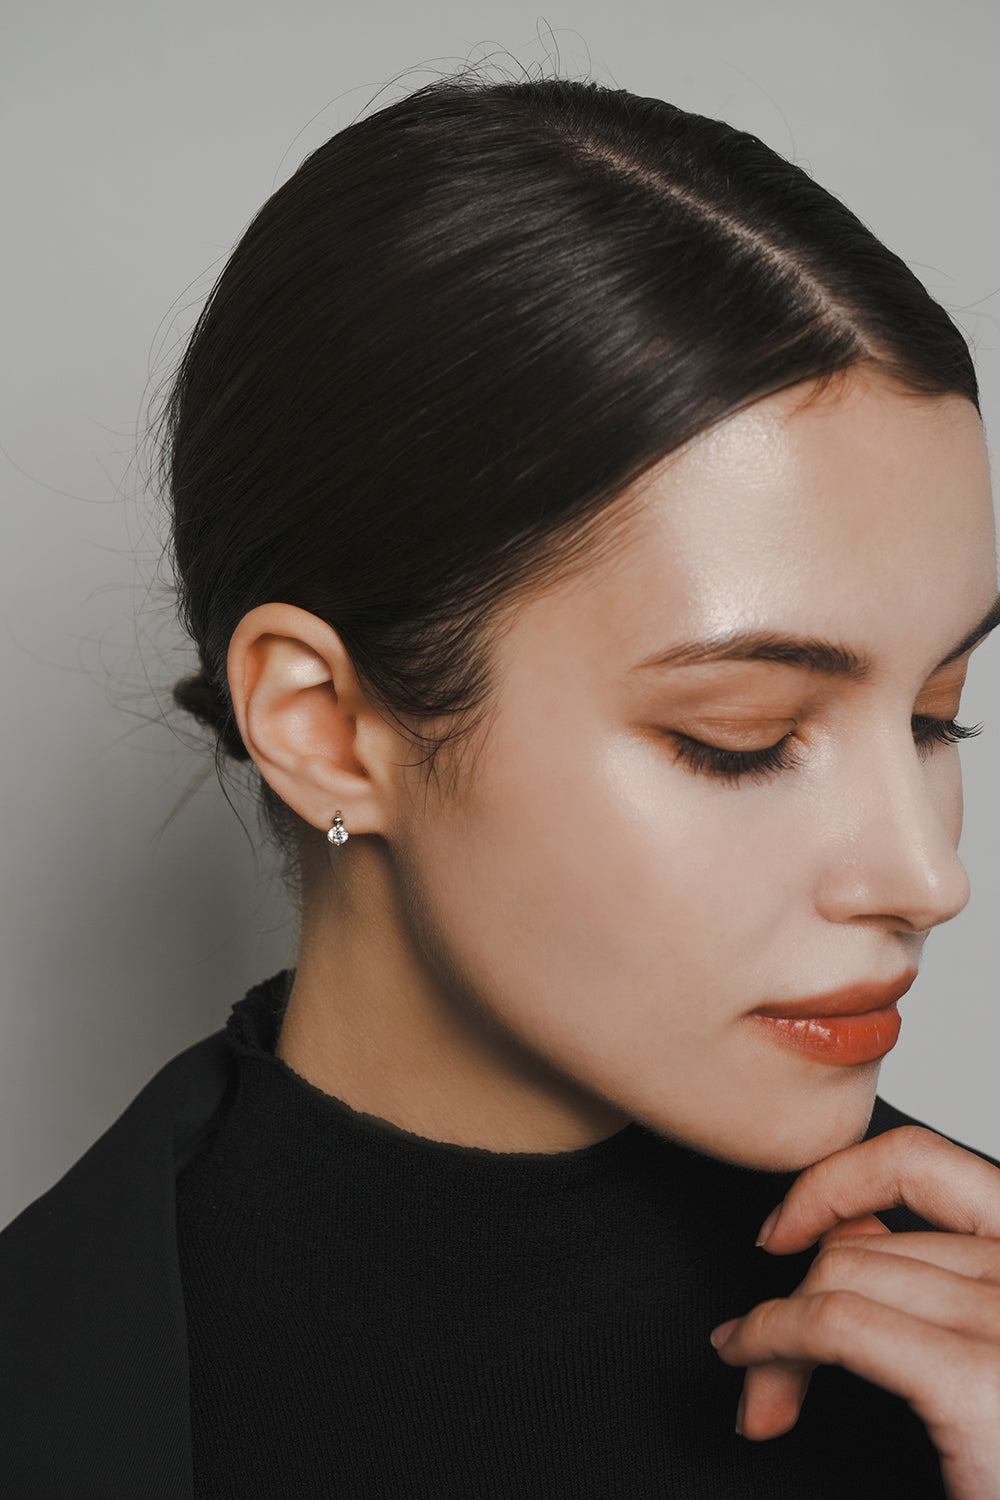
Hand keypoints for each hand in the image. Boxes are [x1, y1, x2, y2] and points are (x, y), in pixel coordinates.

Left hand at [709, 1126, 999, 1498]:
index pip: (924, 1162)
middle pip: (866, 1242)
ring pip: (840, 1274)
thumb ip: (937, 1282)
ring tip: (765, 1391)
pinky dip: (772, 1337)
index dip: (836, 1181)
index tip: (785, 1229)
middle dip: (793, 1297)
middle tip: (763, 1366)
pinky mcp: (978, 1381)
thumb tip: (854, 1228)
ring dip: (777, 1329)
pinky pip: (833, 1323)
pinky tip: (751, 1365)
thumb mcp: (987, 1348)